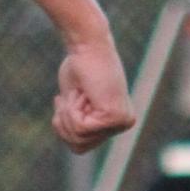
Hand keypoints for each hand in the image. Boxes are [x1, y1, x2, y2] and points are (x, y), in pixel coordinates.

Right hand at [53, 36, 134, 153]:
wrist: (86, 45)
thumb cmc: (79, 67)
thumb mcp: (76, 101)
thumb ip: (80, 122)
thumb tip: (77, 144)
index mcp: (117, 122)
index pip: (79, 145)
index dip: (66, 123)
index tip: (74, 96)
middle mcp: (124, 124)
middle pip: (78, 146)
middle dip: (65, 120)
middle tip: (76, 94)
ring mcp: (122, 122)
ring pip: (77, 138)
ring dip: (68, 113)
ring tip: (80, 92)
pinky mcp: (115, 117)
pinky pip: (80, 127)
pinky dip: (72, 109)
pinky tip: (83, 92)